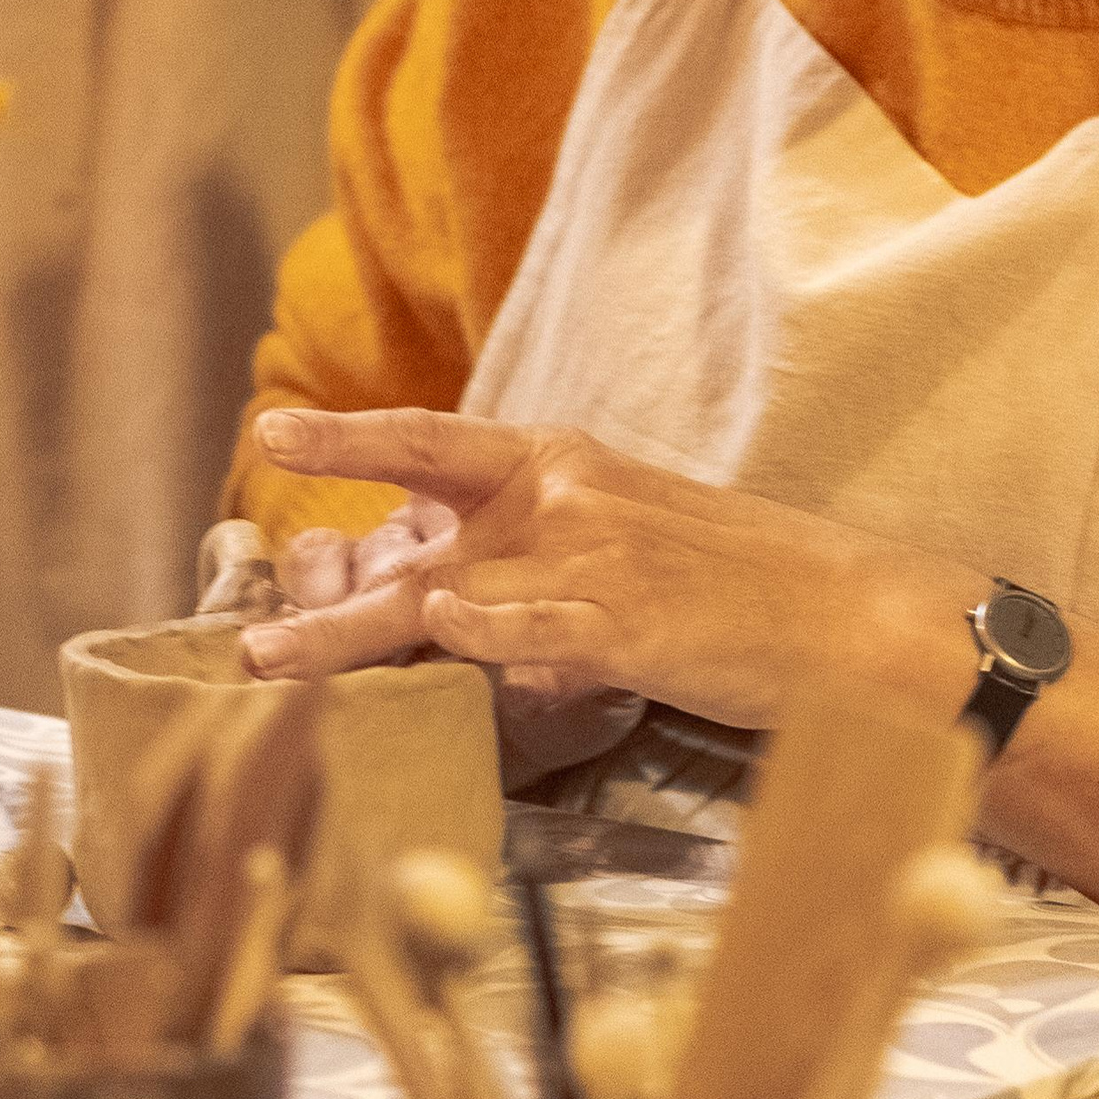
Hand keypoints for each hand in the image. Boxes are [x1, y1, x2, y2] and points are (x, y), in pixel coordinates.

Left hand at [238, 407, 977, 735]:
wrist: (854, 612)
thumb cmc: (739, 586)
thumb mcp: (626, 544)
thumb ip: (530, 561)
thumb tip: (446, 604)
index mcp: (562, 469)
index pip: (438, 442)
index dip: (355, 439)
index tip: (276, 435)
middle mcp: (566, 499)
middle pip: (418, 540)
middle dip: (328, 587)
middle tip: (245, 628)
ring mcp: (597, 560)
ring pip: (450, 595)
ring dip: (356, 637)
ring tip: (277, 663)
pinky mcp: (634, 625)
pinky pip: (540, 629)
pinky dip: (492, 634)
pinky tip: (446, 638)